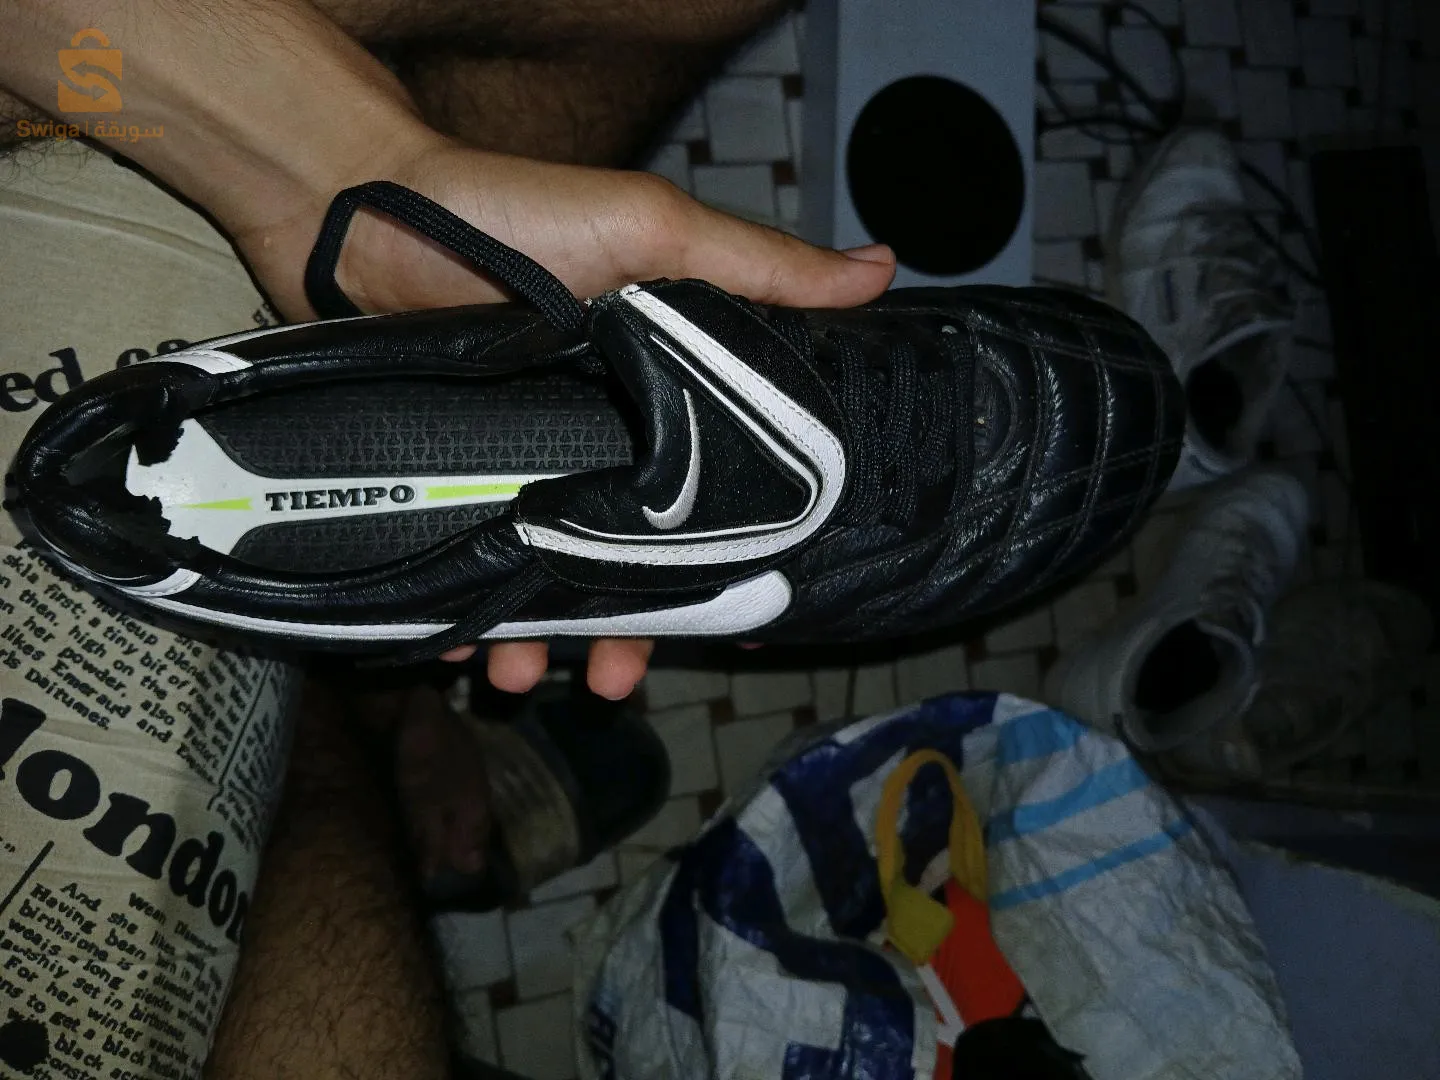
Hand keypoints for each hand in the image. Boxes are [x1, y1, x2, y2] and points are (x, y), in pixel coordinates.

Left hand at [1, 2, 892, 697]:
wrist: (363, 212)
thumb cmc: (520, 215)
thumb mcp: (654, 233)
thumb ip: (760, 266)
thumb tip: (884, 267)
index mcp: (666, 398)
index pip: (721, 494)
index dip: (737, 561)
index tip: (745, 622)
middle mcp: (603, 444)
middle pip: (631, 559)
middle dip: (630, 629)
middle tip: (618, 682)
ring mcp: (525, 465)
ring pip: (550, 579)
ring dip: (543, 640)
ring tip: (524, 677)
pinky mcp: (453, 479)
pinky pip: (465, 566)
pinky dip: (462, 615)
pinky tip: (461, 648)